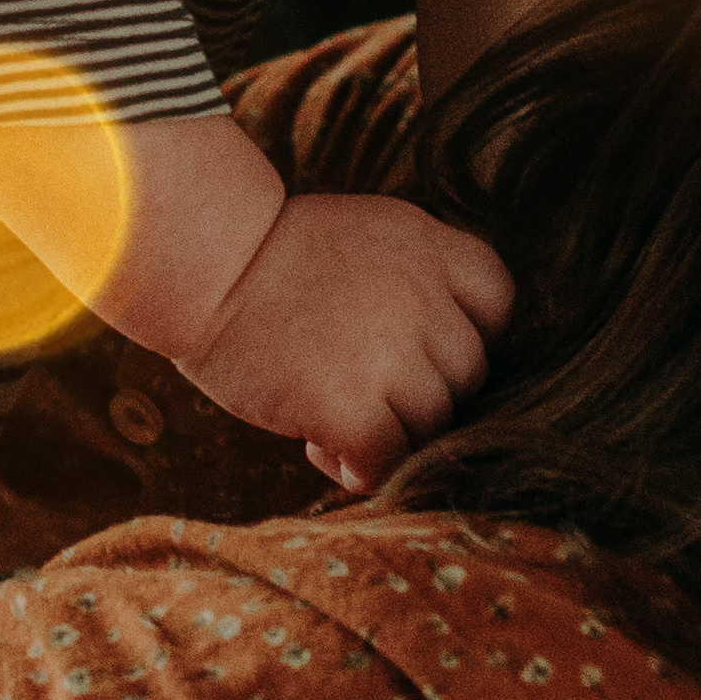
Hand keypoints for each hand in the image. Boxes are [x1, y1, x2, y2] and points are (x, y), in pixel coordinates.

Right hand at [179, 193, 510, 495]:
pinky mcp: (351, 406)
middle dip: (420, 388)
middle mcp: (423, 296)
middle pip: (467, 371)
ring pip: (432, 422)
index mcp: (429, 244)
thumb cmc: (272, 258)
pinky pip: (388, 460)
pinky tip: (321, 445)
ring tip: (331, 414)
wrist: (203, 263)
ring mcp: (391, 353)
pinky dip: (362, 466)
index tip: (420, 348)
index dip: (466, 335)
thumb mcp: (368, 233)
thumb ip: (420, 277)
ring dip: (388, 431)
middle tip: (358, 384)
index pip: (498, 302)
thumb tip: (447, 358)